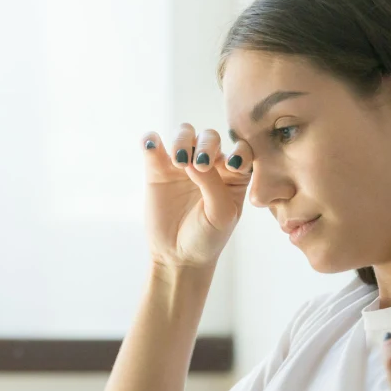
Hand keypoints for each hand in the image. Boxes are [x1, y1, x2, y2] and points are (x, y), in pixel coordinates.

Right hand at [141, 124, 252, 270]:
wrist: (178, 256)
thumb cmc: (208, 236)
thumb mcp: (220, 213)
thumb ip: (212, 183)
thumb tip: (192, 157)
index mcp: (233, 174)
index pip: (240, 149)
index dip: (239, 150)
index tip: (231, 166)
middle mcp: (209, 163)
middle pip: (209, 137)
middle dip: (206, 145)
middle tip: (200, 164)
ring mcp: (182, 164)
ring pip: (183, 134)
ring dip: (182, 140)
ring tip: (179, 161)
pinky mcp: (157, 169)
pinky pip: (153, 144)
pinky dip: (150, 139)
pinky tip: (151, 146)